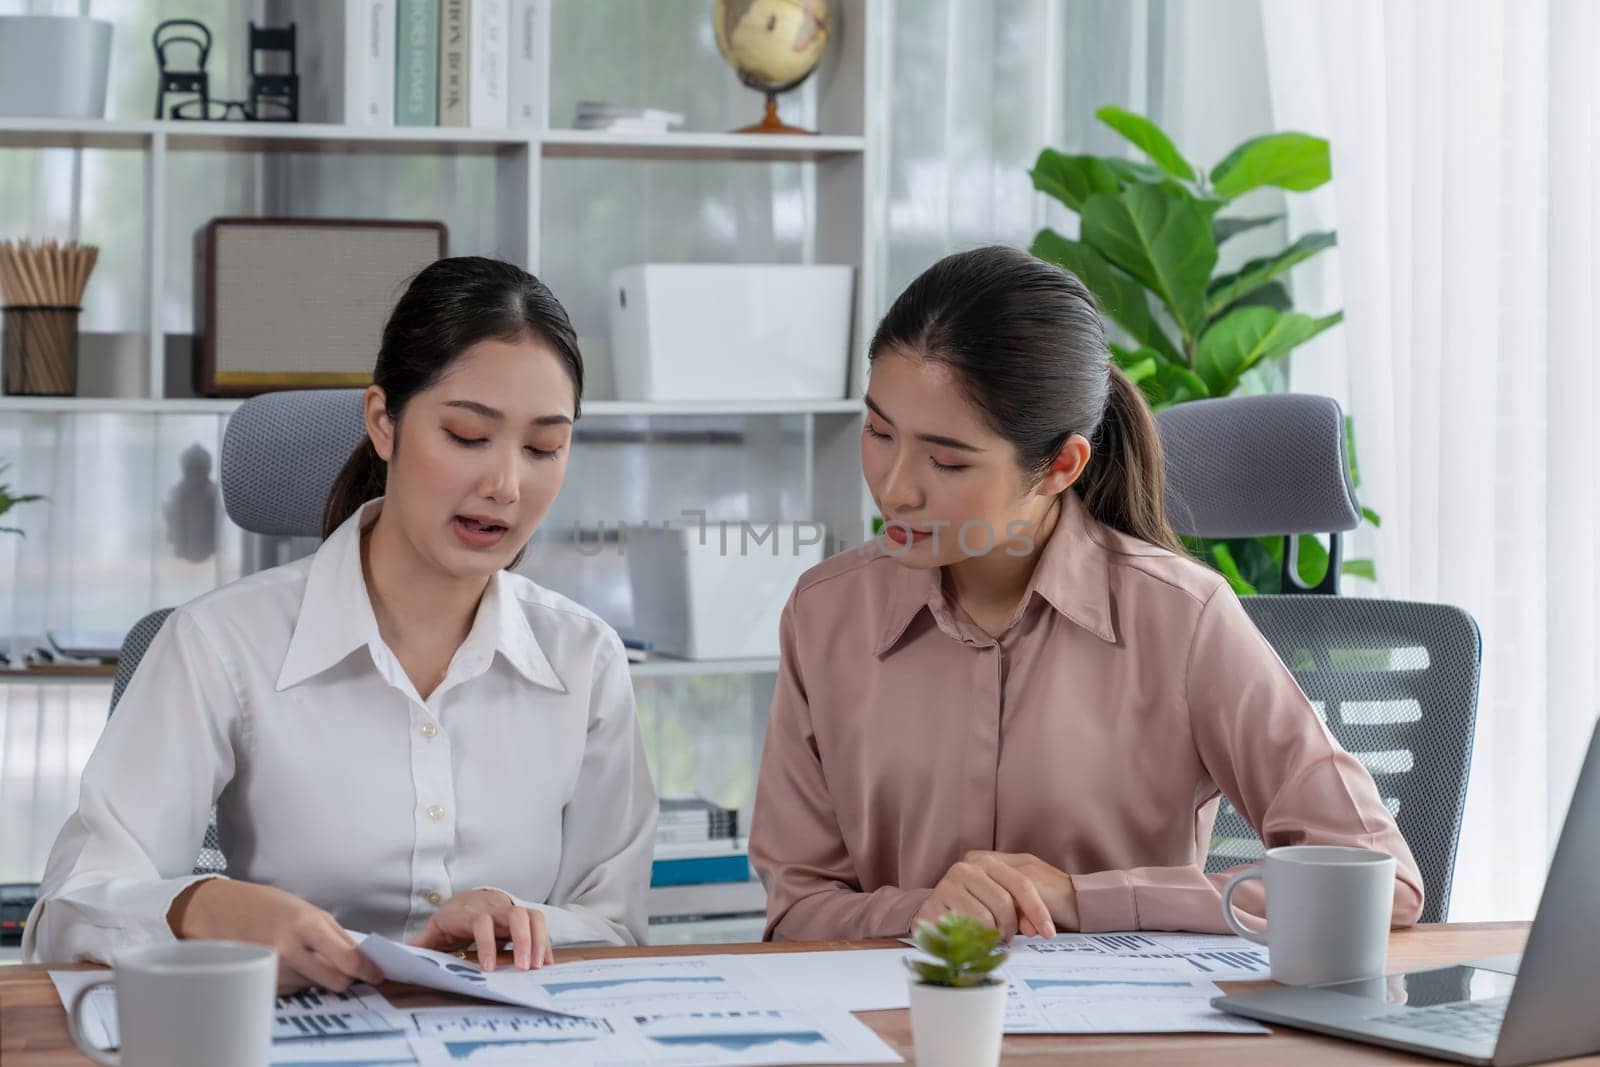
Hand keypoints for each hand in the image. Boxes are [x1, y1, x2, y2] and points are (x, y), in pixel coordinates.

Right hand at [168, 879, 383, 993]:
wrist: (217, 911)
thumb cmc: (265, 906)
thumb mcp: (307, 910)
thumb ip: (335, 935)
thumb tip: (362, 960)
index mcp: (306, 925)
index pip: (347, 958)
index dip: (367, 970)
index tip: (378, 975)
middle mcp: (288, 950)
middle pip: (335, 981)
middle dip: (346, 977)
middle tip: (345, 968)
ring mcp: (272, 971)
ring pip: (314, 987)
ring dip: (317, 977)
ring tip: (301, 955)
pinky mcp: (261, 985)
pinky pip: (294, 991)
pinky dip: (297, 981)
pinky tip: (285, 963)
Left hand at [408, 889, 551, 971]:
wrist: (471, 899)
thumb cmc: (453, 919)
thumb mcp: (435, 929)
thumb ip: (421, 943)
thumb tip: (400, 957)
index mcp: (468, 912)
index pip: (481, 921)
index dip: (486, 943)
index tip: (488, 968)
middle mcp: (493, 907)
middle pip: (514, 915)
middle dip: (522, 941)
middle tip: (523, 968)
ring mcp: (511, 909)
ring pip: (532, 916)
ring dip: (538, 941)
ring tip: (536, 967)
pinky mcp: (524, 915)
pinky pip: (540, 923)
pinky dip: (544, 942)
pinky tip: (544, 962)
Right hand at [913, 852, 1058, 939]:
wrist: (932, 914)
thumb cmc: (973, 907)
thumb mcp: (1001, 901)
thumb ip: (1020, 909)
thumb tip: (1034, 929)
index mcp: (985, 861)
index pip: (1021, 883)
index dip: (1037, 910)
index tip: (1049, 933)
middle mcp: (965, 868)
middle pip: (1004, 901)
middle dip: (1012, 926)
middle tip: (1008, 938)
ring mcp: (947, 884)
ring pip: (986, 917)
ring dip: (993, 935)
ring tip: (989, 938)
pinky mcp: (933, 905)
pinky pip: (964, 929)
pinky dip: (974, 940)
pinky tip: (972, 939)